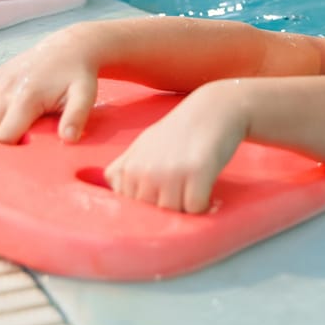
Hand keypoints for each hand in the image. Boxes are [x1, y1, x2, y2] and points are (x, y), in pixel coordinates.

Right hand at [0, 30, 99, 143]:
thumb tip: (69, 138)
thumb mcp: (85, 94)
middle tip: (13, 152)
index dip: (11, 153)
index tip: (23, 157)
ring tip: (0, 140)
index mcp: (26, 98)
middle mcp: (3, 90)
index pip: (3, 138)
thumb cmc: (76, 76)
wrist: (67, 49)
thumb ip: (76, 117)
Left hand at [105, 82, 247, 212]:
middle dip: (167, 207)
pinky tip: (205, 187)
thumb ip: (125, 172)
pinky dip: (203, 203)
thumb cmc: (178, 131)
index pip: (131, 208)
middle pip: (152, 214)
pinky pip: (195, 208)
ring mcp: (170, 172)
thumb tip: (112, 195)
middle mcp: (144, 170)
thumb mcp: (142, 147)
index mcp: (128, 167)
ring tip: (192, 185)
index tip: (161, 192)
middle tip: (181, 187)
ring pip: (173, 214)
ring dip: (186, 206)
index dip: (149, 205)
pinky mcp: (196, 173)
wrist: (212, 109)